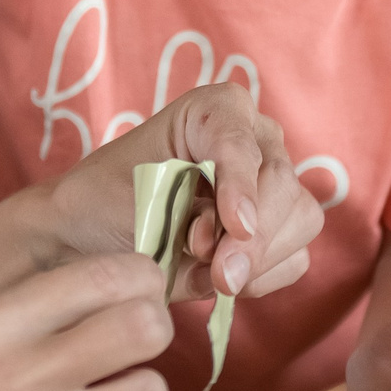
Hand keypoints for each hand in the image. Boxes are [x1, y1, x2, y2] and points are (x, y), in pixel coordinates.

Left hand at [35, 83, 323, 301]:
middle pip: (281, 182)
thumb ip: (183, 220)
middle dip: (254, 236)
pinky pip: (295, 257)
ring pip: (301, 218)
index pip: (239, 141)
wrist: (89, 239)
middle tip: (220, 275)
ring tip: (210, 274)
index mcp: (213, 110)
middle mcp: (253, 137)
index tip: (236, 227)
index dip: (241, 185)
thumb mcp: (132, 202)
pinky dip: (263, 277)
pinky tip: (222, 280)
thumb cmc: (102, 207)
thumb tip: (234, 253)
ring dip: (260, 258)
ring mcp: (273, 182)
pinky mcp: (281, 228)